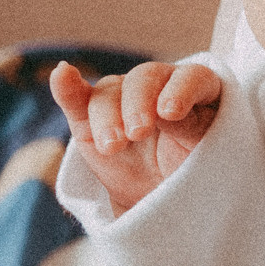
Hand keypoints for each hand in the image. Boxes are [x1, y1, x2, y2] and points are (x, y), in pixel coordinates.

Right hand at [51, 59, 221, 213]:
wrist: (163, 191)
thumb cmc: (194, 165)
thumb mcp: (203, 149)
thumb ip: (190, 126)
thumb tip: (164, 110)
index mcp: (197, 89)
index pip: (192, 78)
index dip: (181, 90)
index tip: (170, 113)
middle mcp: (159, 85)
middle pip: (145, 79)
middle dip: (138, 104)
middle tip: (137, 133)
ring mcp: (123, 98)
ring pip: (110, 92)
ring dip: (108, 118)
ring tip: (112, 147)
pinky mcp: (90, 116)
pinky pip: (77, 97)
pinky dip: (67, 86)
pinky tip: (61, 74)